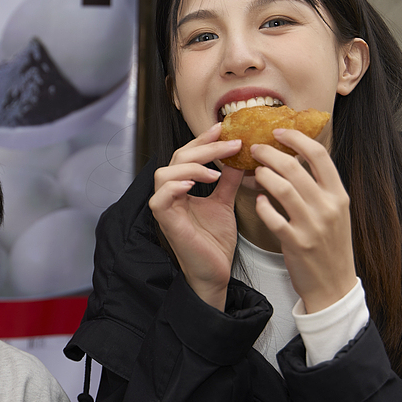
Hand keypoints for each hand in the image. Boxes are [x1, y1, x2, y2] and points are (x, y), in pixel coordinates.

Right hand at [149, 123, 244, 308]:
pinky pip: (160, 198)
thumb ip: (229, 181)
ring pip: (165, 173)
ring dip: (191, 166)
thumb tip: (241, 158)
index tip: (223, 128)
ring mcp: (165, 208)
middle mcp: (170, 195)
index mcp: (182, 188)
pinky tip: (195, 183)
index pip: (188, 155)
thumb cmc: (215, 243)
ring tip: (215, 170)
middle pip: (177, 158)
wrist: (215, 273)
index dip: (203, 140)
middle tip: (230, 142)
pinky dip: (175, 186)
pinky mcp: (165, 222)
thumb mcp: (225, 204)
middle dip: (204, 147)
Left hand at [249, 130, 358, 312]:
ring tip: (254, 172)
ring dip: (263, 175)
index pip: (319, 154)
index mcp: (339, 195)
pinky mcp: (296, 243)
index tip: (278, 132)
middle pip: (294, 167)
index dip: (296, 138)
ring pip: (281, 188)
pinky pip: (273, 217)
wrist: (334, 286)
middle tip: (255, 149)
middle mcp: (328, 207)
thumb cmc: (330, 246)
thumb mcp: (335, 213)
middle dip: (269, 153)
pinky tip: (258, 202)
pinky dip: (262, 206)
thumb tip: (296, 159)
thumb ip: (319, 188)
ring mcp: (313, 225)